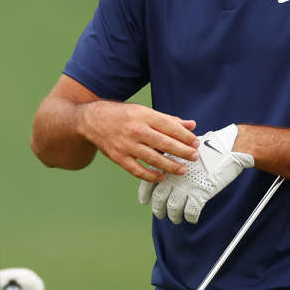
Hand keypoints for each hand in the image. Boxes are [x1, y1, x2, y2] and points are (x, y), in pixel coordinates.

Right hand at [76, 101, 197, 184]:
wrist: (93, 120)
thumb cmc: (123, 115)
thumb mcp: (145, 112)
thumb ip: (168, 120)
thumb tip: (191, 125)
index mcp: (144, 116)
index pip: (170, 127)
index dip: (185, 136)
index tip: (196, 143)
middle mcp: (136, 130)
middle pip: (164, 143)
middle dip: (182, 151)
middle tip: (194, 157)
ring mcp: (126, 145)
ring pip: (153, 158)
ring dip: (170, 165)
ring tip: (182, 170)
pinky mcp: (119, 157)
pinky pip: (137, 170)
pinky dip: (150, 175)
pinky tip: (161, 177)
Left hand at [153, 124, 252, 223]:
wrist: (228, 148)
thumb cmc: (208, 145)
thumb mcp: (183, 145)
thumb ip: (171, 155)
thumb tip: (163, 162)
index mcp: (168, 164)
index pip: (149, 181)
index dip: (145, 194)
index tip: (144, 200)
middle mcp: (174, 176)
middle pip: (159, 198)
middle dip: (158, 209)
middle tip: (160, 214)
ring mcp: (187, 185)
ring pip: (173, 208)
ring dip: (173, 216)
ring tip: (175, 219)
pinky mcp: (200, 193)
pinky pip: (191, 212)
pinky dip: (190, 217)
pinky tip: (192, 218)